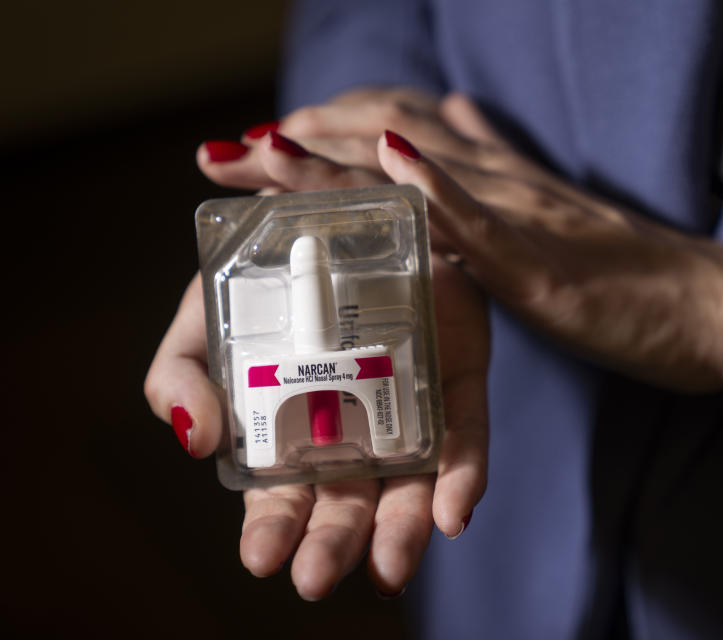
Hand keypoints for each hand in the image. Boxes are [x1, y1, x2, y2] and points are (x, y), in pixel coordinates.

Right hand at [145, 90, 489, 598]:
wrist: (329, 212)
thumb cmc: (263, 277)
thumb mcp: (203, 317)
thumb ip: (180, 376)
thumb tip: (191, 438)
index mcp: (291, 431)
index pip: (284, 496)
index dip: (273, 528)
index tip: (262, 558)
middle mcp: (354, 430)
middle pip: (349, 502)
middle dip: (333, 543)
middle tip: (315, 577)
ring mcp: (410, 408)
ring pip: (412, 486)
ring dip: (402, 530)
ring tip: (387, 569)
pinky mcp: (458, 378)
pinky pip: (468, 436)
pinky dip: (464, 477)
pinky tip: (454, 515)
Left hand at [200, 90, 722, 389]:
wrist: (713, 303)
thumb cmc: (632, 277)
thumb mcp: (552, 226)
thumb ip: (501, 178)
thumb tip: (459, 123)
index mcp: (495, 187)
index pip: (394, 144)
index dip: (322, 138)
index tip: (258, 144)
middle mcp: (500, 188)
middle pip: (385, 148)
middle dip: (299, 147)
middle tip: (225, 154)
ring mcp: (521, 221)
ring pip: (419, 174)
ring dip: (337, 158)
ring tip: (262, 150)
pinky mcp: (546, 266)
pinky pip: (483, 223)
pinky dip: (433, 190)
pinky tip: (388, 167)